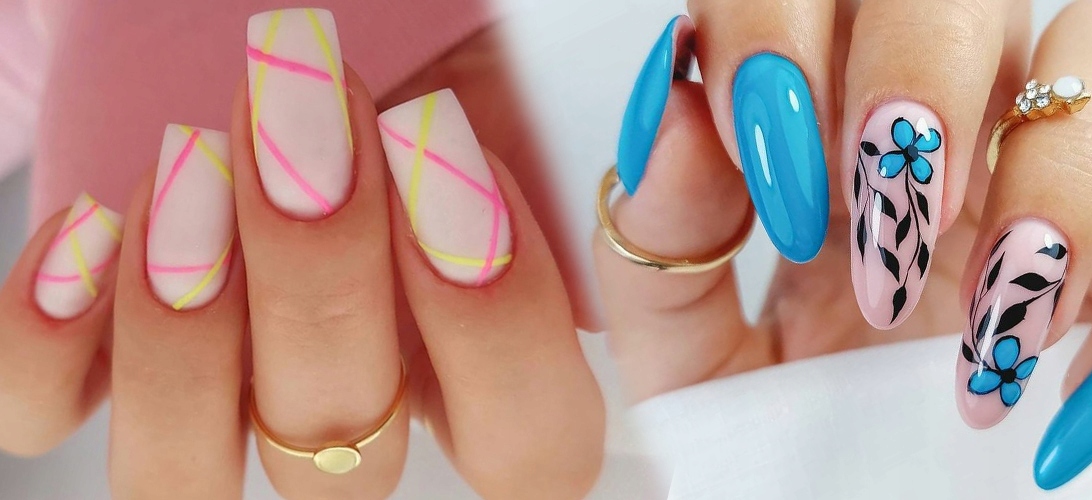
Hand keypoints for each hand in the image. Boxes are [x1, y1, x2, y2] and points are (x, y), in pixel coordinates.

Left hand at [0, 9, 602, 498]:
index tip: (453, 165)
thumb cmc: (413, 57)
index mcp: (480, 372)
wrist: (295, 40)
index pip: (531, 452)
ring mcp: (220, 401)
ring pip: (179, 481)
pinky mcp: (97, 365)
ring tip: (197, 164)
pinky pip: (37, 410)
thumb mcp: (502, 82)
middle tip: (319, 124)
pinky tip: (94, 225)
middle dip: (324, 288)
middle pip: (345, 466)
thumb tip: (661, 135)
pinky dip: (47, 331)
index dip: (503, 338)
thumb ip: (566, 135)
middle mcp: (355, 411)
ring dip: (185, 330)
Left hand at [596, 0, 1091, 488]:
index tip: (773, 174)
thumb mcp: (682, 341)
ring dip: (1051, 178)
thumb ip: (662, 233)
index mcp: (810, 123)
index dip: (783, 39)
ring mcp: (1037, 181)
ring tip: (986, 318)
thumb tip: (675, 110)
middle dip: (920, 77)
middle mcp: (933, 124)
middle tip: (880, 214)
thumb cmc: (756, 418)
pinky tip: (1072, 399)